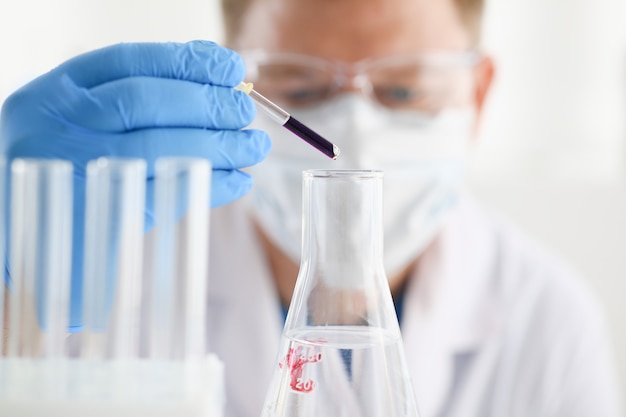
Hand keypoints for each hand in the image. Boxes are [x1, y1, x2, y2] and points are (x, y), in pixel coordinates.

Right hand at [0, 41, 270, 328]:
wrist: (27, 236)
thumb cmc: (70, 172)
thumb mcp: (84, 124)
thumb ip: (137, 100)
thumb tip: (217, 78)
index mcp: (52, 94)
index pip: (128, 61)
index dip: (187, 61)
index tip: (230, 67)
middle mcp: (54, 127)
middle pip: (144, 102)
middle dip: (207, 104)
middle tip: (246, 113)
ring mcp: (71, 175)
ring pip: (157, 148)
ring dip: (217, 145)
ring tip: (253, 147)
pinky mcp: (95, 221)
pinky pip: (164, 196)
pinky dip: (210, 186)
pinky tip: (238, 181)